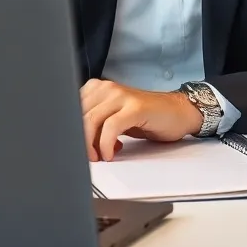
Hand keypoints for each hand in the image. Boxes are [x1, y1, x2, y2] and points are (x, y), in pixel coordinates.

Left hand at [80, 79, 203, 161]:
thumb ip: (94, 125)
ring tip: (98, 157)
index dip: (68, 131)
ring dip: (90, 145)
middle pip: (78, 115)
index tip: (71, 149)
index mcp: (98, 89)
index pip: (70, 109)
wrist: (178, 112)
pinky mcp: (135, 107)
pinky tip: (111, 153)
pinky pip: (111, 126)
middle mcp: (107, 88)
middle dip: (78, 141)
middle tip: (87, 158)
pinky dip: (106, 144)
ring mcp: (122, 96)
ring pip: (90, 120)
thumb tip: (74, 144)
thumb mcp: (114, 119)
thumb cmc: (146, 118)